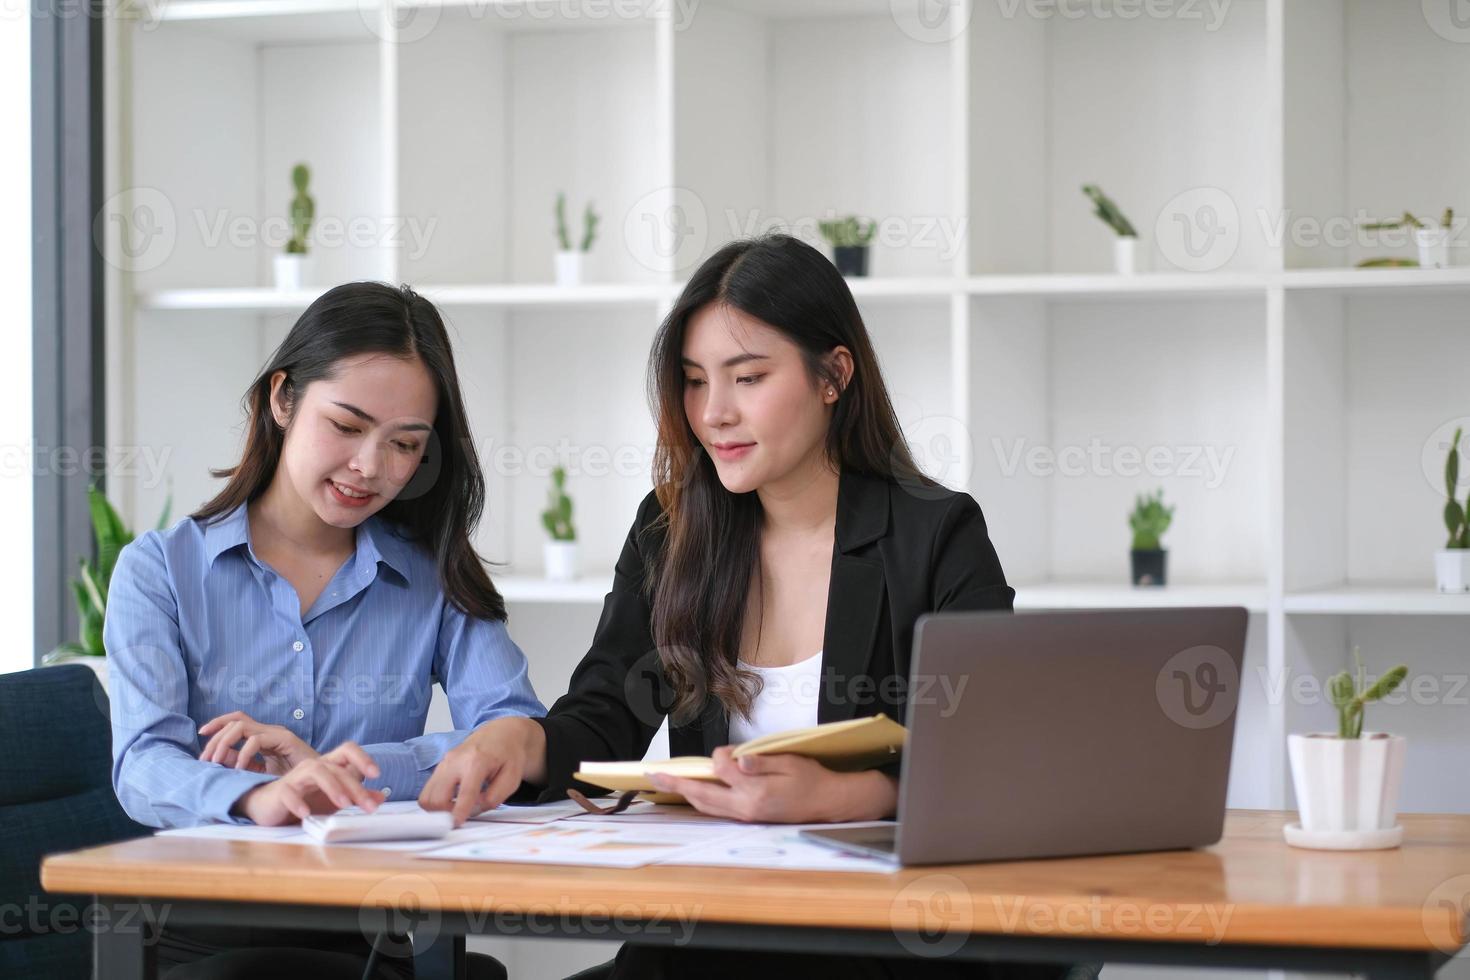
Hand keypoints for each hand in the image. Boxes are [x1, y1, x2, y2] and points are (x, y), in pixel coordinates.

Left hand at [199, 711, 318, 774]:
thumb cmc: (293, 780)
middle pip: (235, 721)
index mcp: (264, 736)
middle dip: (215, 738)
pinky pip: (256, 740)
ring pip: (241, 726)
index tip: (201, 736)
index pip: (236, 721)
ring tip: (216, 761)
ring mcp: (277, 734)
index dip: (217, 724)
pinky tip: (239, 769)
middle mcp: (270, 731)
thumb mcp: (260, 772)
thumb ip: (243, 763)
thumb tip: (220, 758)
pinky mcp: (285, 740)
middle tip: (205, 758)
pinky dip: (243, 753)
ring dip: (224, 743)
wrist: (322, 783)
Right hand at [232, 742, 384, 825]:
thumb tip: (381, 796)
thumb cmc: (306, 799)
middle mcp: (314, 766)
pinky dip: (298, 803)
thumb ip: (357, 796)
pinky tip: (306, 814)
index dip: (363, 758)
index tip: (377, 774)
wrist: (271, 807)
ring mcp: (296, 777)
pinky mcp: (281, 791)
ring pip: (317, 772)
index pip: (347, 750)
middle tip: (369, 807)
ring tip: (344, 804)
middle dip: (355, 788)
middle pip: (337, 769)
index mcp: (329, 765)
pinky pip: (289, 793)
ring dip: (333, 788)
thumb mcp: (335, 800)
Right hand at [418, 717, 545, 826]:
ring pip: (427, 796)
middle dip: (446, 813)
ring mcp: (444, 762)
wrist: (501, 734)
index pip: (465, 792)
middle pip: (437, 797)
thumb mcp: (512, 778)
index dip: (459, 811)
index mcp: (477, 761)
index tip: (456, 824)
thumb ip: (495, 797)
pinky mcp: (440, 766)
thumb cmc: (508, 755)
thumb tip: (474, 809)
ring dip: (439, 809)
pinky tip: (453, 800)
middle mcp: (455, 760)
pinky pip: (429, 791)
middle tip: (461, 817)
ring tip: (457, 808)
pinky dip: (437, 801)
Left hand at [647, 747, 897, 823]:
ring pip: (707, 806)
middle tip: (651, 774)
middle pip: (702, 795)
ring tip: (665, 782)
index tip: (727, 751)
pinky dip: (702, 800)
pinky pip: (718, 810)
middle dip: (676, 784)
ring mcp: (746, 816)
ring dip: (685, 794)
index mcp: (756, 791)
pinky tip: (694, 792)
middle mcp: (746, 808)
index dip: (718, 756)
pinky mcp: (748, 819)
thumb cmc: (811, 778)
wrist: (829, 802)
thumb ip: (760, 761)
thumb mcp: (788, 762)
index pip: (721, 769)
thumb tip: (735, 759)